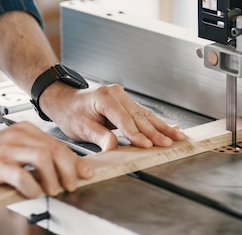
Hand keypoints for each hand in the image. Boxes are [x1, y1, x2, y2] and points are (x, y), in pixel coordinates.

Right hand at [0, 121, 92, 196]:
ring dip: (52, 178)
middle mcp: (19, 135)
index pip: (57, 143)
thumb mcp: (15, 148)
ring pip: (42, 157)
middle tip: (71, 185)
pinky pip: (21, 175)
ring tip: (53, 190)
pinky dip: (32, 187)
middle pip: (54, 148)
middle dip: (68, 169)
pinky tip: (33, 194)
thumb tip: (64, 171)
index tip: (85, 173)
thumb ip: (35, 155)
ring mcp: (7, 148)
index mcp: (25, 130)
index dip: (74, 160)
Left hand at [41, 83, 185, 150]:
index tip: (147, 145)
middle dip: (155, 131)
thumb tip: (113, 147)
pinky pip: (142, 113)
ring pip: (145, 114)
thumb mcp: (80, 127)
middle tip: (169, 142)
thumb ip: (99, 136)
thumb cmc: (70, 112)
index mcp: (105, 97)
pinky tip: (171, 126)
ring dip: (161, 127)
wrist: (64, 99)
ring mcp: (122, 96)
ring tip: (177, 135)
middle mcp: (116, 94)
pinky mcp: (126, 102)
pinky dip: (156, 122)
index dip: (136, 134)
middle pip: (139, 116)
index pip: (124, 119)